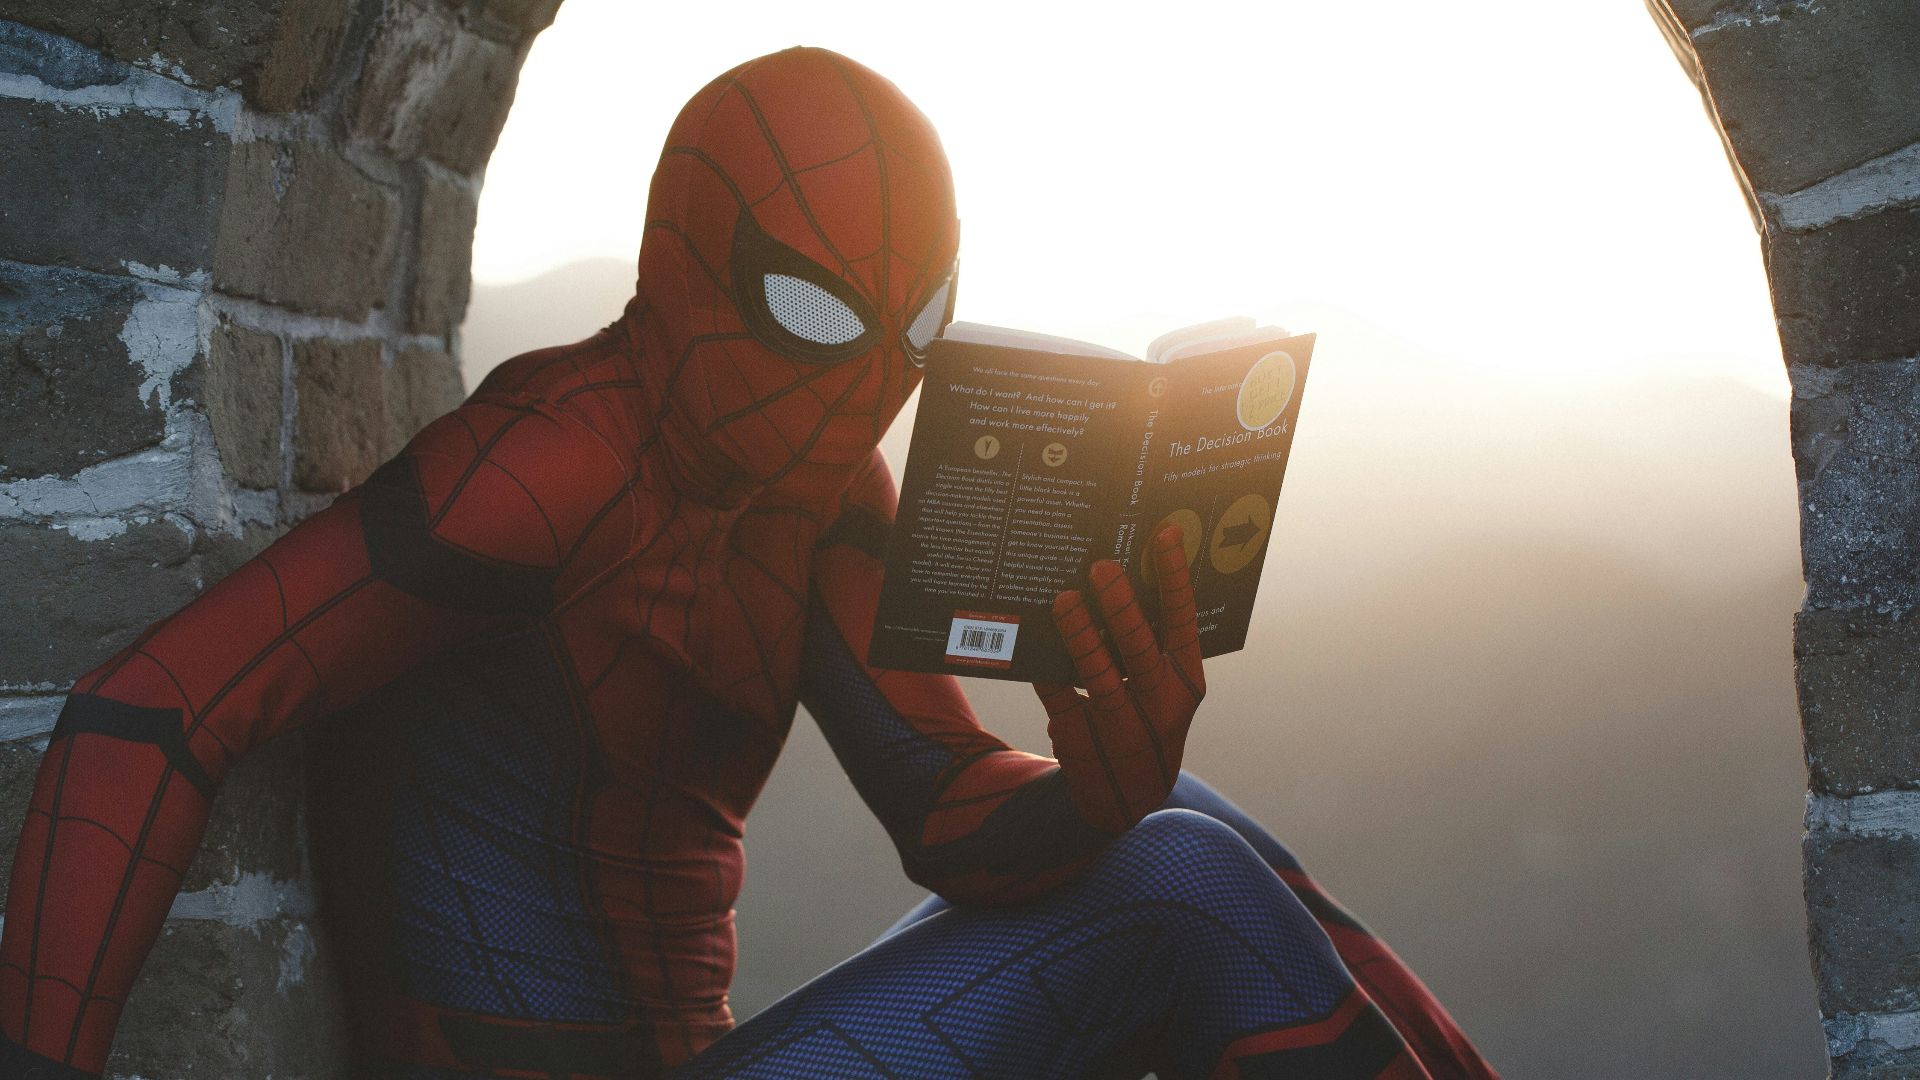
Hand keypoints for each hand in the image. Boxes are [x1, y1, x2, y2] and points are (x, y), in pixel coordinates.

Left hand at [1034, 525, 1205, 833]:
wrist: (1125, 798)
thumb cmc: (1145, 718)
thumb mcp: (1164, 688)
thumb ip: (1152, 643)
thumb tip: (1119, 577)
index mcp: (1186, 682)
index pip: (1183, 622)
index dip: (1175, 578)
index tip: (1165, 534)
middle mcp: (1160, 706)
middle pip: (1140, 650)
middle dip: (1121, 607)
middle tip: (1101, 568)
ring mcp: (1120, 727)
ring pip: (1098, 675)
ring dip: (1080, 635)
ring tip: (1064, 599)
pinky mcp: (1080, 741)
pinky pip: (1059, 698)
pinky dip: (1047, 669)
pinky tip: (1034, 639)